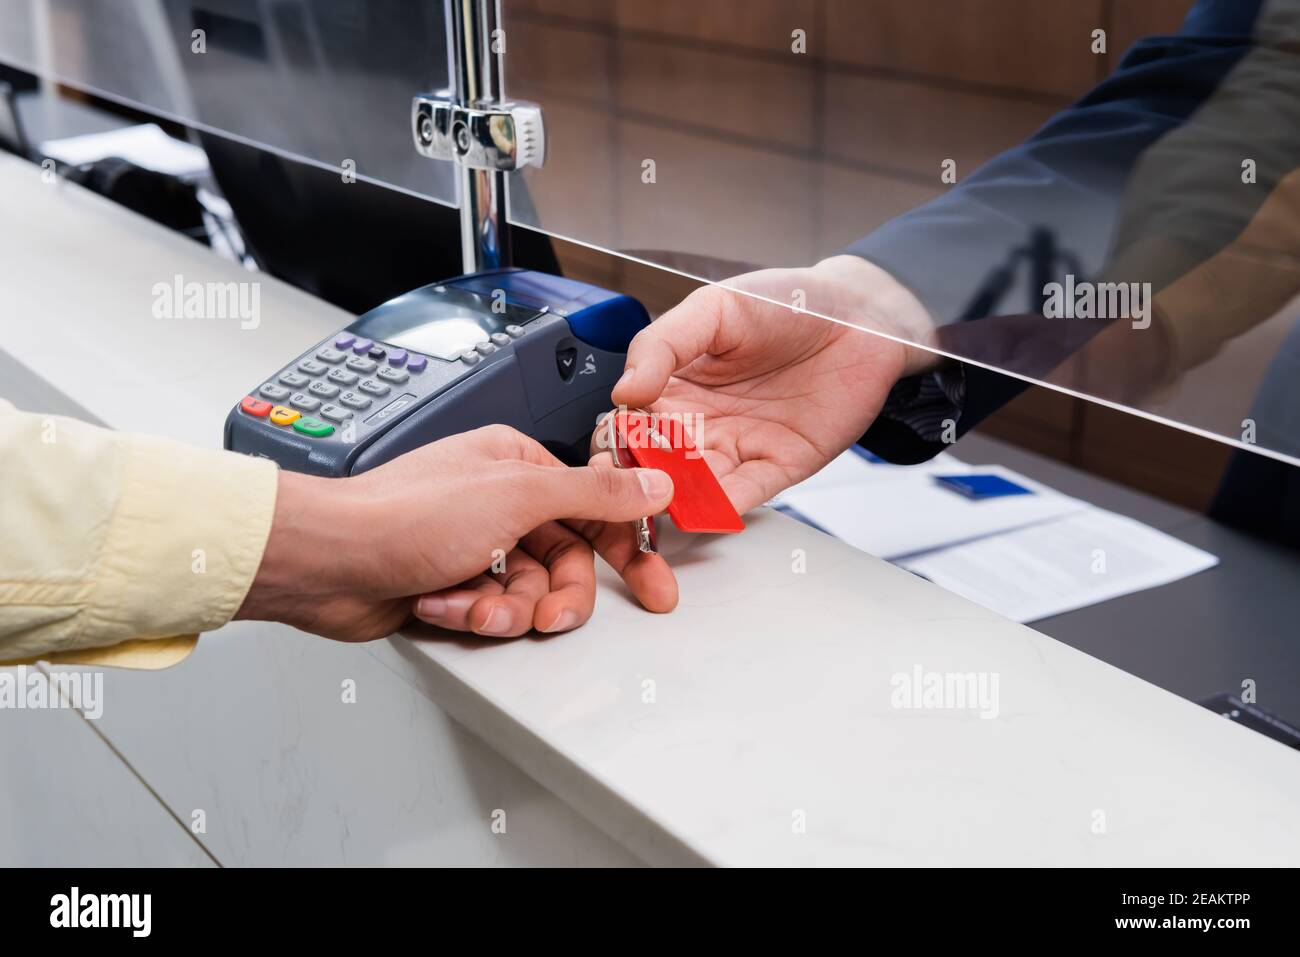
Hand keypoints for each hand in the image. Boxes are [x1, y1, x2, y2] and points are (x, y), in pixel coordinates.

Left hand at [236, 425, 676, 640]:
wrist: (328, 563)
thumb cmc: (402, 515)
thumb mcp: (517, 496)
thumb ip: (594, 492)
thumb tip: (651, 482)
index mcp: (518, 464)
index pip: (596, 506)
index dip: (629, 548)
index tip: (656, 585)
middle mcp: (499, 502)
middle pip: (567, 562)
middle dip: (556, 596)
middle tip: (551, 616)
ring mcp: (475, 546)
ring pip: (530, 594)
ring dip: (504, 609)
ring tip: (472, 604)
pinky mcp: (453, 584)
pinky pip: (493, 611)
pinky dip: (469, 613)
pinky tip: (440, 602)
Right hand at [607, 255, 942, 512]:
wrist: (860, 314)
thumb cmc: (786, 302)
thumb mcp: (714, 309)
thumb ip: (663, 345)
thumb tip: (623, 389)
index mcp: (673, 385)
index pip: (628, 423)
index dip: (615, 438)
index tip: (608, 446)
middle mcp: (700, 423)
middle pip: (655, 464)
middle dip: (639, 480)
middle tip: (627, 485)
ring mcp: (738, 447)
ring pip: (694, 486)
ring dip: (677, 497)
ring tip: (664, 500)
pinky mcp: (778, 466)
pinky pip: (743, 495)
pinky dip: (722, 507)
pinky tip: (705, 509)